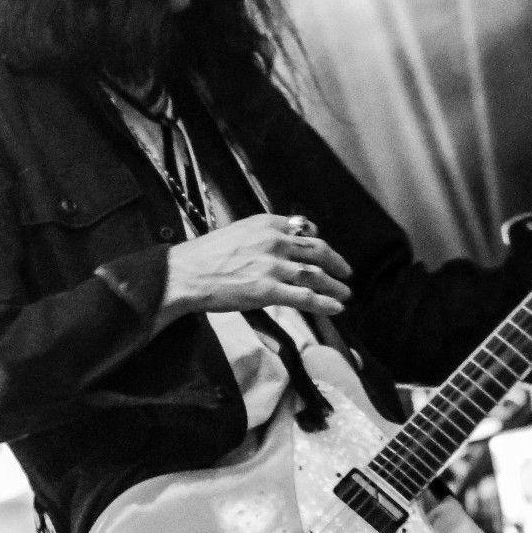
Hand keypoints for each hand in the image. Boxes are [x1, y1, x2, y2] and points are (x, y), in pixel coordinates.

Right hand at [163, 214, 352, 318]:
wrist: (185, 273)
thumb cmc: (204, 256)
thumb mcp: (238, 232)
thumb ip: (262, 235)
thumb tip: (280, 242)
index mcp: (266, 224)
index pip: (304, 229)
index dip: (319, 240)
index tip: (325, 250)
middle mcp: (274, 242)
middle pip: (317, 250)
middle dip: (336, 262)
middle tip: (347, 272)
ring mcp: (273, 266)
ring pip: (315, 274)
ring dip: (335, 285)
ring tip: (345, 293)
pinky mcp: (268, 290)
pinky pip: (305, 297)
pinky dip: (325, 303)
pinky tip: (336, 308)